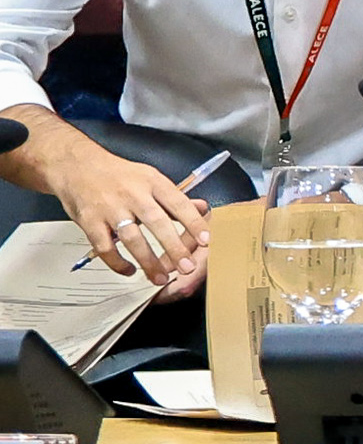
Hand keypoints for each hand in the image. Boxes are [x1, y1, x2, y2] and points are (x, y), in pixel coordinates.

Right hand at [15, 112, 210, 297]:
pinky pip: (104, 246)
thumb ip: (173, 198)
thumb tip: (202, 210)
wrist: (76, 165)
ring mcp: (109, 207)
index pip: (178, 203)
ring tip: (160, 278)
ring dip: (147, 261)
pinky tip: (129, 270)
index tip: (206, 240)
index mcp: (152, 181)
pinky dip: (117, 262)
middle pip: (156, 222)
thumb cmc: (117, 175)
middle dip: (173, 247)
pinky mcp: (89, 220)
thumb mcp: (149, 178)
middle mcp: (132, 193)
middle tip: (186, 267)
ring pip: (131, 237)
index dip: (193, 222)